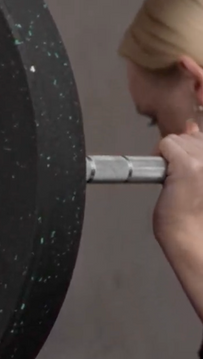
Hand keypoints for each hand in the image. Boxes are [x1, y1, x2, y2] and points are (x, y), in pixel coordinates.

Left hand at [154, 121, 202, 319]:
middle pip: (187, 137)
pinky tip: (166, 175)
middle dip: (176, 153)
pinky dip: (159, 155)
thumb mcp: (197, 172)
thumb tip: (190, 126)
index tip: (183, 167)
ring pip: (176, 139)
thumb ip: (196, 147)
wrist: (189, 232)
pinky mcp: (189, 165)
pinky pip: (166, 144)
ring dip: (168, 156)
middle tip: (177, 178)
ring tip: (174, 180)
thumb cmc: (191, 208)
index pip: (200, 136)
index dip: (188, 148)